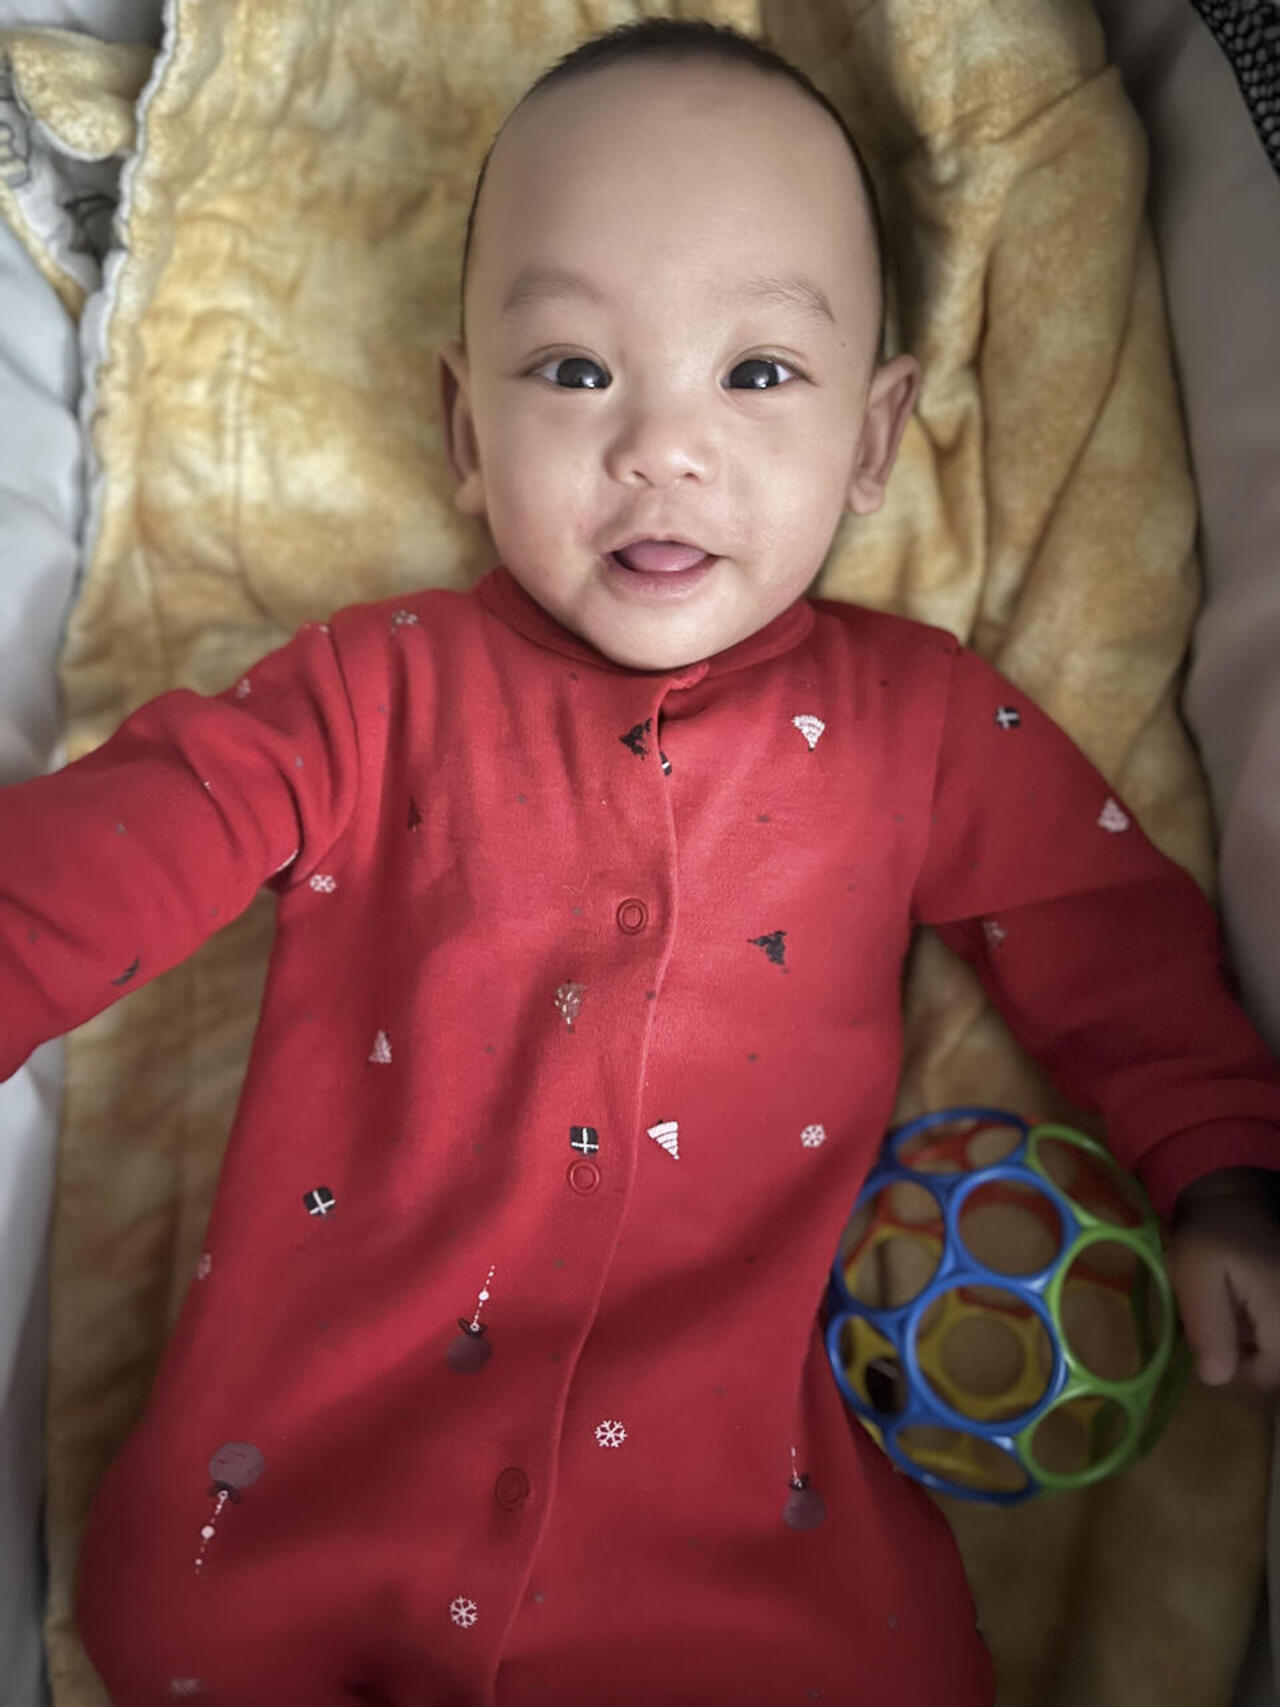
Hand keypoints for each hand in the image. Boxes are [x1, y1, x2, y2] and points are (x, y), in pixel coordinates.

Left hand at [1169, 1168, 1279, 1399]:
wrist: (1238, 1197)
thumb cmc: (1211, 1234)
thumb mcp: (1195, 1274)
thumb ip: (1208, 1326)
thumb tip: (1217, 1378)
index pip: (1266, 1377)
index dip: (1233, 1368)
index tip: (1212, 1338)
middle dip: (1251, 1352)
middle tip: (1229, 1315)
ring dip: (1261, 1340)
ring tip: (1241, 1304)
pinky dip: (1268, 1327)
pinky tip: (1255, 1301)